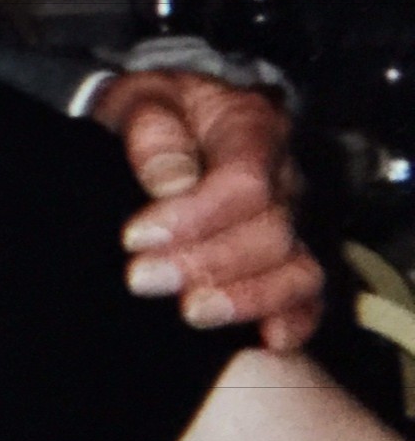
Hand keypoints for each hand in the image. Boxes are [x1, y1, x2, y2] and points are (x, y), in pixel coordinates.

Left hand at [91, 70, 321, 350]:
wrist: (156, 119)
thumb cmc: (147, 111)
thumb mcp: (138, 99)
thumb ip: (152, 133)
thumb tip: (170, 183)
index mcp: (251, 126)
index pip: (244, 183)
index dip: (193, 217)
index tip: (134, 237)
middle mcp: (283, 177)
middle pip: (269, 233)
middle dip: (205, 263)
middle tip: (141, 279)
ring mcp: (290, 220)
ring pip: (296, 270)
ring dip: (243, 298)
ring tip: (189, 313)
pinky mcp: (284, 257)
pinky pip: (308, 297)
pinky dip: (292, 322)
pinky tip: (264, 341)